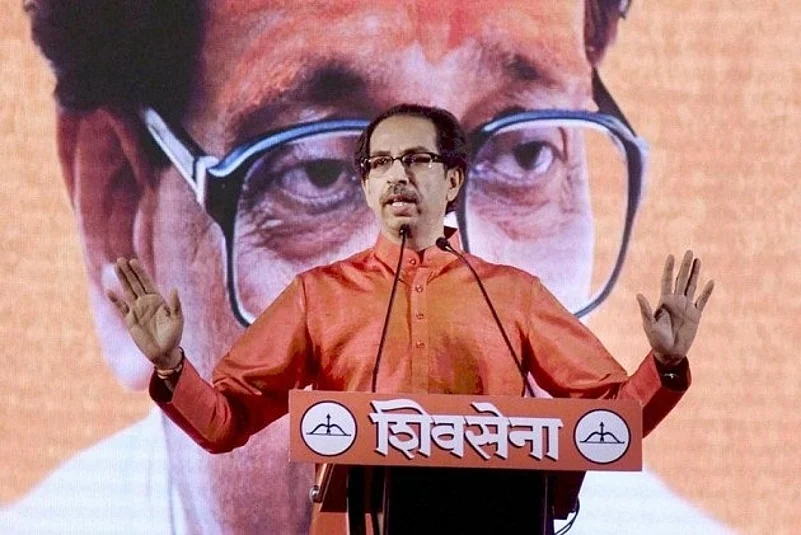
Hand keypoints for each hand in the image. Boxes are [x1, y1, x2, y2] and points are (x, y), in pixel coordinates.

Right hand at [107, 258, 183, 368]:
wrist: (164, 353)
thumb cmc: (174, 336)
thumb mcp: (177, 319)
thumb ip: (175, 304)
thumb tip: (174, 288)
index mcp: (158, 300)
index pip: (147, 282)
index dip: (140, 272)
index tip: (133, 261)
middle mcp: (146, 303)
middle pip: (135, 284)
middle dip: (128, 272)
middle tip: (121, 259)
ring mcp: (137, 311)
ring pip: (127, 292)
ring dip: (122, 280)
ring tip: (115, 268)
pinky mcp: (130, 321)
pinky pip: (121, 308)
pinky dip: (115, 300)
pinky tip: (109, 291)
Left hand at [637, 250, 714, 365]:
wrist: (669, 352)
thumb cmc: (656, 340)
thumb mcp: (649, 324)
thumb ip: (646, 310)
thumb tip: (639, 294)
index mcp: (664, 301)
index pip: (667, 280)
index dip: (669, 268)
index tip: (671, 255)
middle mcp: (676, 301)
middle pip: (681, 279)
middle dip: (685, 266)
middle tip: (689, 251)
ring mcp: (686, 307)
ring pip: (692, 286)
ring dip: (695, 274)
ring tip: (698, 260)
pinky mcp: (696, 315)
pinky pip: (702, 301)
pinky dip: (707, 292)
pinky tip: (710, 282)